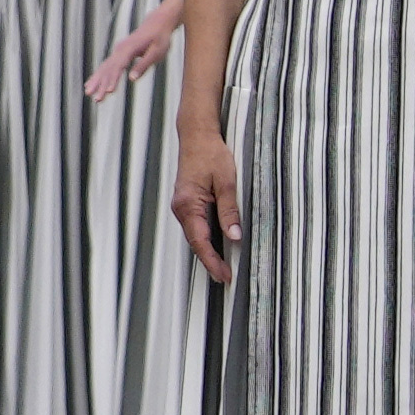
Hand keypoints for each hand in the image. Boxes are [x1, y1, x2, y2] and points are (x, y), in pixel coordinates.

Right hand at [82, 0, 186, 101]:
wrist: (157, 23)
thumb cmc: (160, 38)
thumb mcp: (157, 52)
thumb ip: (143, 65)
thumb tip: (132, 79)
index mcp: (129, 49)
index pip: (118, 67)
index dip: (113, 80)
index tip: (109, 92)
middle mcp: (120, 50)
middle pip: (108, 69)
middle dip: (101, 84)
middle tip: (96, 99)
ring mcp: (118, 51)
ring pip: (105, 68)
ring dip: (97, 81)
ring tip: (89, 94)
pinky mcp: (119, 54)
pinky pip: (106, 66)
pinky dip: (99, 75)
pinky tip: (91, 83)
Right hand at [171, 132, 239, 285]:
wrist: (196, 136)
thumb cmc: (211, 154)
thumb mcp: (227, 182)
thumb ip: (229, 210)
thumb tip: (234, 237)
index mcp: (188, 205)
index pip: (200, 241)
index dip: (213, 261)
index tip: (225, 276)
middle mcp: (180, 208)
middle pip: (195, 242)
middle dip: (210, 262)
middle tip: (225, 279)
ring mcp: (182, 206)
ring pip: (195, 236)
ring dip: (208, 252)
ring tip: (223, 268)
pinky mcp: (187, 202)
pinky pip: (195, 226)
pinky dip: (205, 239)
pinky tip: (217, 246)